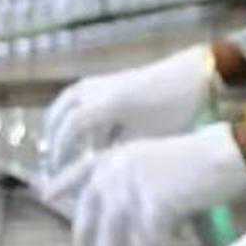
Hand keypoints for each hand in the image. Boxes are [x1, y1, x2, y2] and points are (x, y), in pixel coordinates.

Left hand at [41, 123, 245, 245]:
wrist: (228, 154)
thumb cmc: (201, 159)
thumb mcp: (158, 163)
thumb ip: (133, 184)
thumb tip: (122, 217)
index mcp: (118, 155)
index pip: (81, 171)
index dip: (63, 183)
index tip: (45, 195)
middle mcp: (119, 170)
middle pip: (94, 212)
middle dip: (87, 238)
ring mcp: (133, 187)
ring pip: (115, 233)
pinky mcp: (153, 204)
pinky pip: (148, 240)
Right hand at [43, 44, 217, 170]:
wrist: (193, 75)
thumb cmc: (174, 111)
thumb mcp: (145, 138)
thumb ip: (115, 152)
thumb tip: (95, 170)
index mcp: (106, 104)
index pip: (70, 128)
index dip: (62, 152)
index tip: (59, 170)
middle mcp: (97, 88)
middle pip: (62, 112)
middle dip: (55, 138)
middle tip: (52, 160)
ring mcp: (102, 81)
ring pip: (69, 103)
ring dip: (63, 125)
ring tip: (63, 148)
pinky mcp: (110, 79)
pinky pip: (81, 97)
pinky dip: (77, 116)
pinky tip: (88, 136)